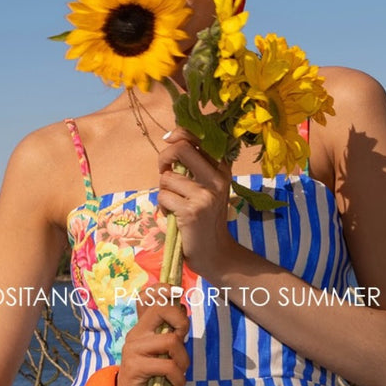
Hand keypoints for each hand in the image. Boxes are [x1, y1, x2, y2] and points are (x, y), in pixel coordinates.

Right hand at [116, 284, 189, 385]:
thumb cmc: (150, 380)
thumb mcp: (161, 354)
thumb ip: (170, 334)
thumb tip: (183, 308)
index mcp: (143, 328)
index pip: (149, 296)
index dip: (164, 289)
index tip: (179, 293)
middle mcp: (136, 333)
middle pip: (162, 308)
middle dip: (181, 322)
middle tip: (182, 342)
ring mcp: (133, 349)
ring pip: (171, 340)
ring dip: (183, 361)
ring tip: (180, 375)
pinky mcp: (135, 367)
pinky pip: (167, 366)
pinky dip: (178, 379)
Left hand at [157, 128, 234, 277]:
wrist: (215, 252)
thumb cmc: (206, 218)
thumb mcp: (209, 187)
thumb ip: (197, 165)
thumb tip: (171, 138)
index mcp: (222, 168)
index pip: (202, 137)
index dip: (181, 132)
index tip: (170, 139)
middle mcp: (217, 178)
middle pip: (182, 148)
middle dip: (165, 156)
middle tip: (164, 169)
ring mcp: (205, 195)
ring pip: (167, 177)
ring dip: (163, 190)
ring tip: (174, 203)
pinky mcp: (191, 211)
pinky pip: (163, 197)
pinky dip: (162, 207)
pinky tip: (173, 215)